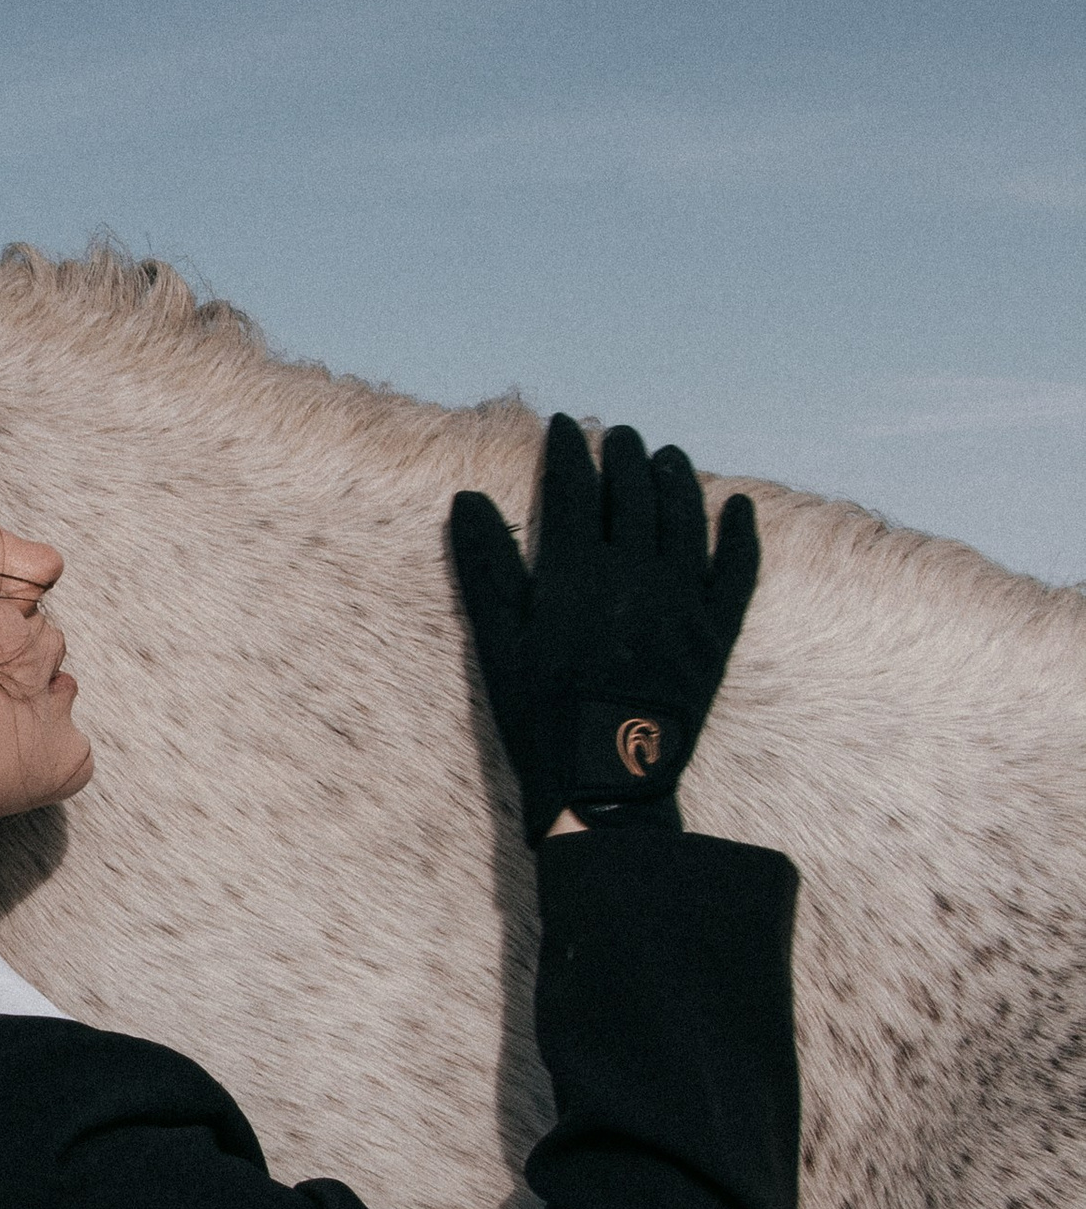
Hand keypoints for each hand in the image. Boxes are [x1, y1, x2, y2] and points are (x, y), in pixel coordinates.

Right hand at [448, 418, 759, 844]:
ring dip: (676, 479)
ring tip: (668, 455)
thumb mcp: (498, 641)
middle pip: (634, 492)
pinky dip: (740, 534)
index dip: (568, 450)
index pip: (575, 488)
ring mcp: (682, 600)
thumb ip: (485, 566)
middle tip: (619, 436)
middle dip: (624, 455)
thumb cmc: (540, 713)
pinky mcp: (715, 632)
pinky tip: (738, 507)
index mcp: (578, 571)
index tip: (563, 426)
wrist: (604, 782)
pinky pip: (736, 570)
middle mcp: (636, 573)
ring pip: (686, 518)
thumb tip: (469, 500)